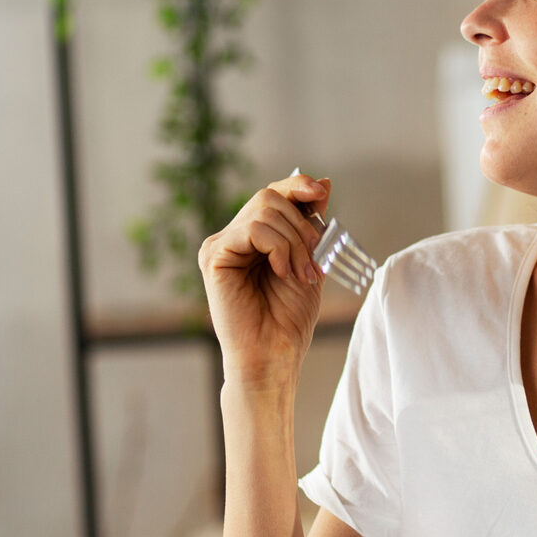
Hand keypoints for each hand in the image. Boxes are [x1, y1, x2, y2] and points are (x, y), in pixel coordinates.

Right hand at [197, 172, 329, 387]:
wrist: (274, 354)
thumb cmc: (289, 318)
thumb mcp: (310, 261)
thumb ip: (313, 225)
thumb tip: (323, 182)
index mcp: (253, 237)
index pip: (273, 193)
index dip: (297, 185)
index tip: (320, 192)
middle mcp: (232, 237)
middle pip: (270, 197)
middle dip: (303, 226)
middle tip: (315, 262)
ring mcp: (220, 245)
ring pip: (264, 210)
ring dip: (294, 242)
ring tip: (301, 274)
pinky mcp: (214, 256)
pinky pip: (253, 230)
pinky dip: (277, 248)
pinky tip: (282, 273)